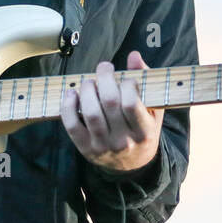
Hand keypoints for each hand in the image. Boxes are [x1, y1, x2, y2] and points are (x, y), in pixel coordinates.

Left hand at [59, 51, 162, 173]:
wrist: (133, 166)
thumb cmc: (143, 131)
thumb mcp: (153, 111)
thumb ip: (145, 81)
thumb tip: (133, 56)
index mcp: (144, 132)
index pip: (131, 103)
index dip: (127, 83)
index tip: (126, 78)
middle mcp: (123, 141)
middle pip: (109, 103)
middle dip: (104, 78)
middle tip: (104, 68)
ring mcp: (103, 146)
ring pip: (90, 113)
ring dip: (87, 90)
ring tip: (90, 81)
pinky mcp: (85, 149)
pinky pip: (72, 125)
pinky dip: (68, 106)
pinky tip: (72, 94)